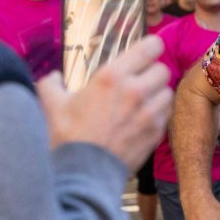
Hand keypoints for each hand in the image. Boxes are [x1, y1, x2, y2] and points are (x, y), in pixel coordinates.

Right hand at [37, 35, 171, 167]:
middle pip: (163, 70)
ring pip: (168, 92)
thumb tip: (54, 77)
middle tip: (140, 80)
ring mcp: (149, 113)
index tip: (147, 50)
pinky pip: (166, 114)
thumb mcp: (51, 104)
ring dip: (158, 93)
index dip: (151, 46)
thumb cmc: (65, 137)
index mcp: (112, 77)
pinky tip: (143, 118)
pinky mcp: (156, 132)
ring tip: (143, 100)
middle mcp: (135, 91)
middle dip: (152, 72)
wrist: (82, 173)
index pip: (150, 47)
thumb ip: (52, 84)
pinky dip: (159, 113)